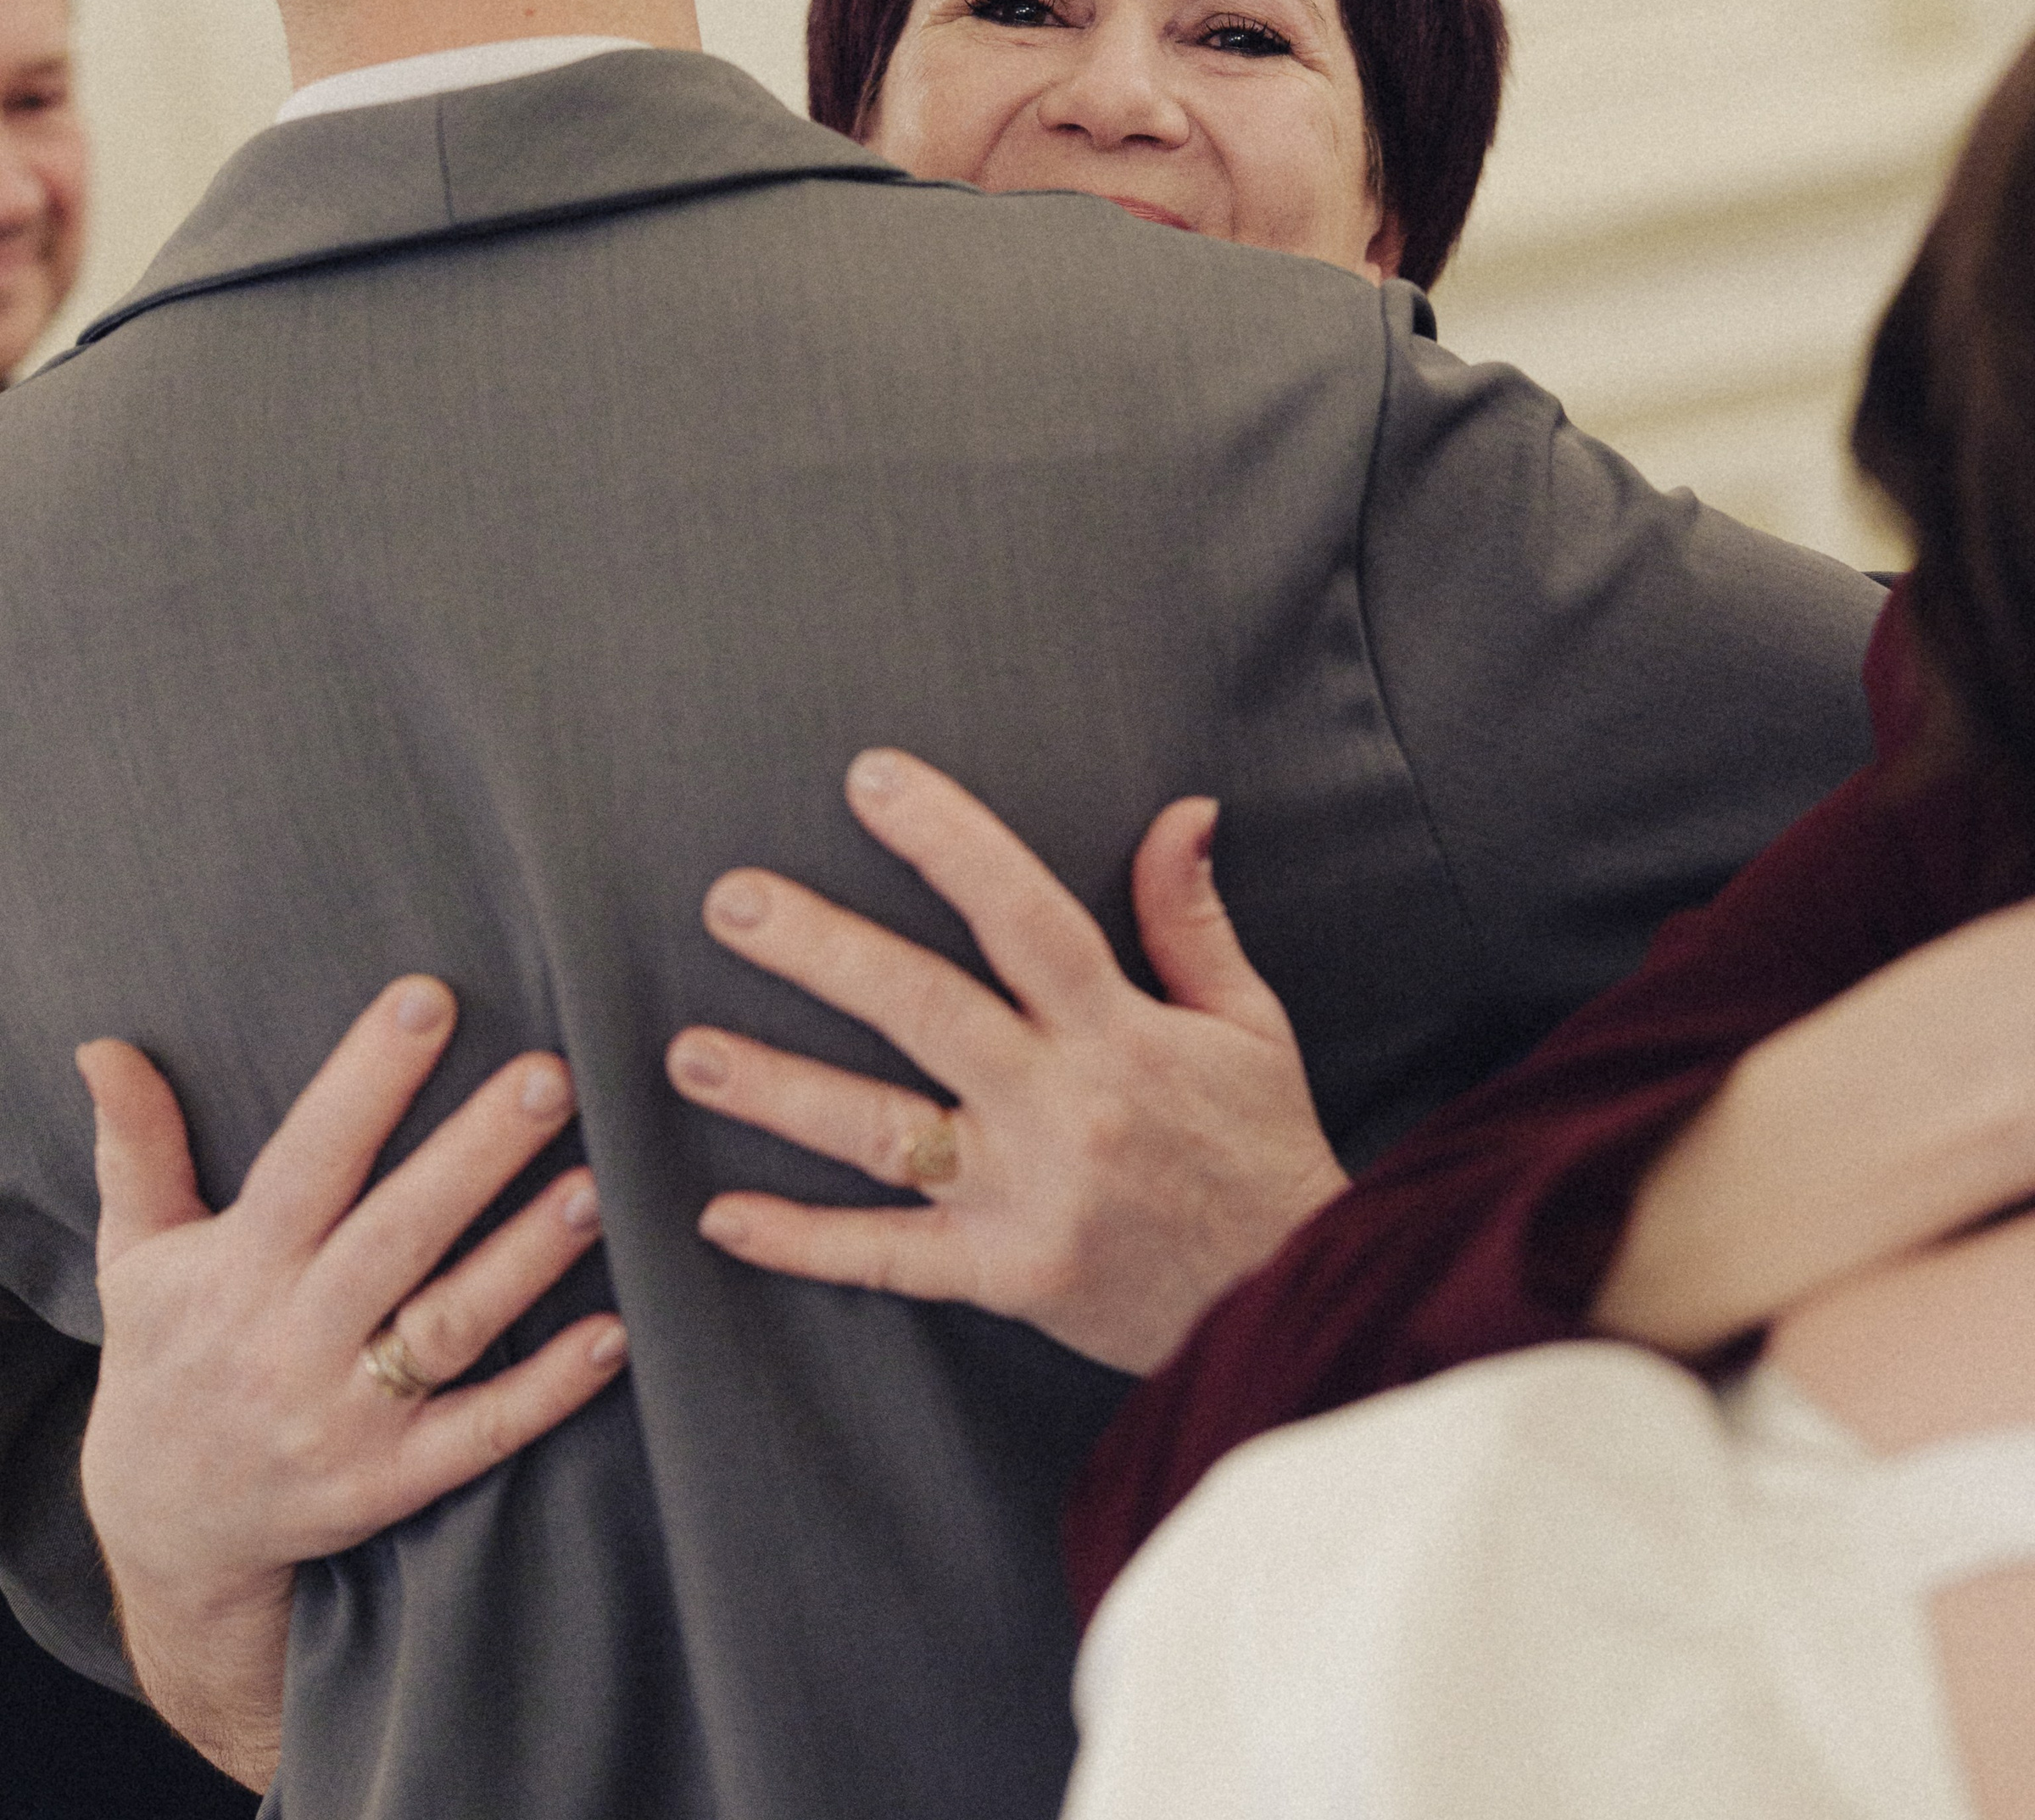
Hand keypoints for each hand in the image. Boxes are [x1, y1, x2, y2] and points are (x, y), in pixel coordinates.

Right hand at [79, 978, 626, 1785]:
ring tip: (599, 1186)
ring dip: (525, 1259)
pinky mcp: (392, 1482)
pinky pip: (480, 1434)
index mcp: (238, 1268)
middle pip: (394, 1235)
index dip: (365, 1081)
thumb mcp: (135, 1255)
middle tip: (551, 1076)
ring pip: (448, 1328)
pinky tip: (615, 1334)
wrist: (161, 1530)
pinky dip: (548, 1390)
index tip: (428, 998)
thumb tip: (103, 1044)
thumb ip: (137, 1146)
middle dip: (473, 1156)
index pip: (308, 1159)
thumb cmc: (167, 1355)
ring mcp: (345, 1416)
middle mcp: (293, 1339)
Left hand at [665, 752, 1347, 1374]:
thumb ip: (1191, 919)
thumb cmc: (1263, 1150)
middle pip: (926, 1009)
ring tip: (687, 1049)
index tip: (872, 779)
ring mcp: (1027, 1197)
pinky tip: (720, 1218)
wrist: (1300, 1302)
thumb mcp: (1249, 1023)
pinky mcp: (1005, 1277)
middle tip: (732, 901)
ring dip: (778, 1090)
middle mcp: (1064, 1106)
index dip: (947, 840)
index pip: (1023, 913)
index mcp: (1122, 1031)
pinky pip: (888, 1261)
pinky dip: (802, 1243)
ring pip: (882, 1135)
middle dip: (823, 951)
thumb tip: (1182, 808)